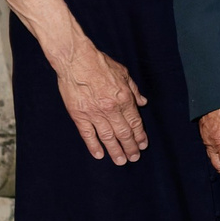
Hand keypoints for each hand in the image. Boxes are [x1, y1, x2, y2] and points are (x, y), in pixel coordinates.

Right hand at [57, 43, 148, 163]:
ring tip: (121, 161)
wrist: (76, 60)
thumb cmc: (100, 64)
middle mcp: (111, 109)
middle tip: (134, 157)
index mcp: (124, 99)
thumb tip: (143, 103)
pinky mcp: (79, 115)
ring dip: (115, 150)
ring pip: (107, 137)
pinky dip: (93, 145)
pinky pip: (87, 134)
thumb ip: (134, 90)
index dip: (140, 136)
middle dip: (130, 147)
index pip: (135, 123)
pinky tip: (99, 154)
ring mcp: (94, 113)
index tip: (143, 145)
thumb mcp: (124, 73)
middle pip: (123, 133)